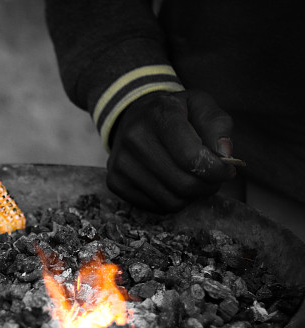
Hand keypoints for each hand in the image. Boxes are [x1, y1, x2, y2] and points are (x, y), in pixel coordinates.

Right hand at [106, 90, 236, 212]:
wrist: (134, 118)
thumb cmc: (174, 114)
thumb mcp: (200, 106)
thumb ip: (218, 126)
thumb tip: (224, 155)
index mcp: (159, 115)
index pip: (191, 157)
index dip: (216, 170)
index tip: (226, 169)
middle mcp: (134, 138)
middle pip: (183, 183)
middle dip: (207, 186)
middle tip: (213, 178)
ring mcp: (121, 163)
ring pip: (170, 201)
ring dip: (190, 196)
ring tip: (192, 179)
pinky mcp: (115, 182)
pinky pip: (156, 207)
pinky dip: (171, 200)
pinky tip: (172, 183)